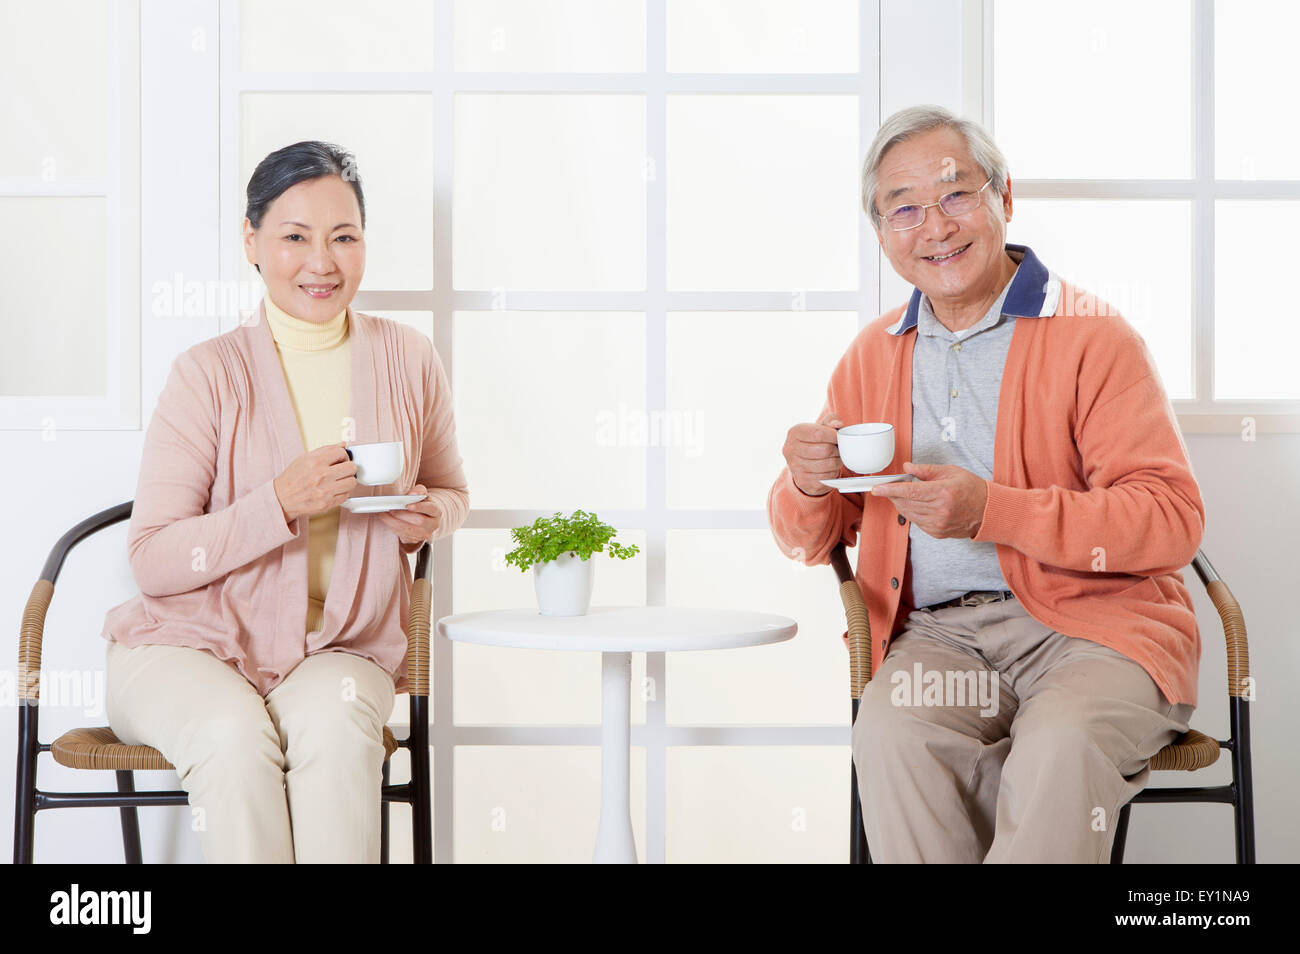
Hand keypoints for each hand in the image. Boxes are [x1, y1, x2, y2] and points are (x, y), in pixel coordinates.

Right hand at [273, 441, 357, 523]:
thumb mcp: (305, 458)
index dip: (344, 455)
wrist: (282, 497)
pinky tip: (335, 490)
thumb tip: (343, 444)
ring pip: (352, 482)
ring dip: (348, 480)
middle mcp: (321, 476)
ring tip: (340, 480)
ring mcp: (325, 491)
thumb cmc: (292, 478)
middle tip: (343, 470)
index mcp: (316, 462)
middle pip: (351, 468)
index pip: (342, 453)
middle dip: (349, 467)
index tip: (341, 459)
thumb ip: (326, 450)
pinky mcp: (327, 503)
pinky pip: (346, 496)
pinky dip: (343, 492)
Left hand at [376, 484, 441, 546]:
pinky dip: (392, 527)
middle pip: (419, 521)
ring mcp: (424, 534)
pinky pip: (403, 535)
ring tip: (383, 514)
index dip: (420, 507)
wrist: (424, 518)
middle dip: (403, 515)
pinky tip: (386, 520)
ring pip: (409, 530)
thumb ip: (419, 491)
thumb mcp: (423, 495)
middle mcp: (433, 525)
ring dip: (393, 522)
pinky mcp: (415, 540)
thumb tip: (413, 494)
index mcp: (436, 512)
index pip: (430, 509)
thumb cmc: (422, 504)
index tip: (408, 505)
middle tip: (391, 509)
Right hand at [782, 414, 844, 495]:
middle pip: (824, 450)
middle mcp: (790, 449)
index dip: (833, 435)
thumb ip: (831, 421)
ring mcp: (795, 466)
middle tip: (839, 449)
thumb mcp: (821, 427)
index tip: (838, 437)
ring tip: (836, 458)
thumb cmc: (815, 441)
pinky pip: (826, 477)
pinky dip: (833, 473)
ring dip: (837, 462)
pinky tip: (831, 468)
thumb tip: (837, 425)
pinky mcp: (802, 481)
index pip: (818, 433)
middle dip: (837, 450)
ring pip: (827, 464)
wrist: (802, 464)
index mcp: (795, 432)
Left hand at [868, 461, 987, 538]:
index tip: (877, 488)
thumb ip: (926, 470)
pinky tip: (918, 504)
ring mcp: (938, 524)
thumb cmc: (972, 489)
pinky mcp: (937, 533)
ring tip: (904, 494)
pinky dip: (912, 512)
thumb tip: (906, 467)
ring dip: (901, 503)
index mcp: (943, 492)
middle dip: (893, 495)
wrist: (989, 512)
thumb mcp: (951, 472)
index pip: (909, 491)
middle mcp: (940, 510)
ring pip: (908, 513)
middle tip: (888, 487)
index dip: (890, 490)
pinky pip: (916, 521)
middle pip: (905, 503)